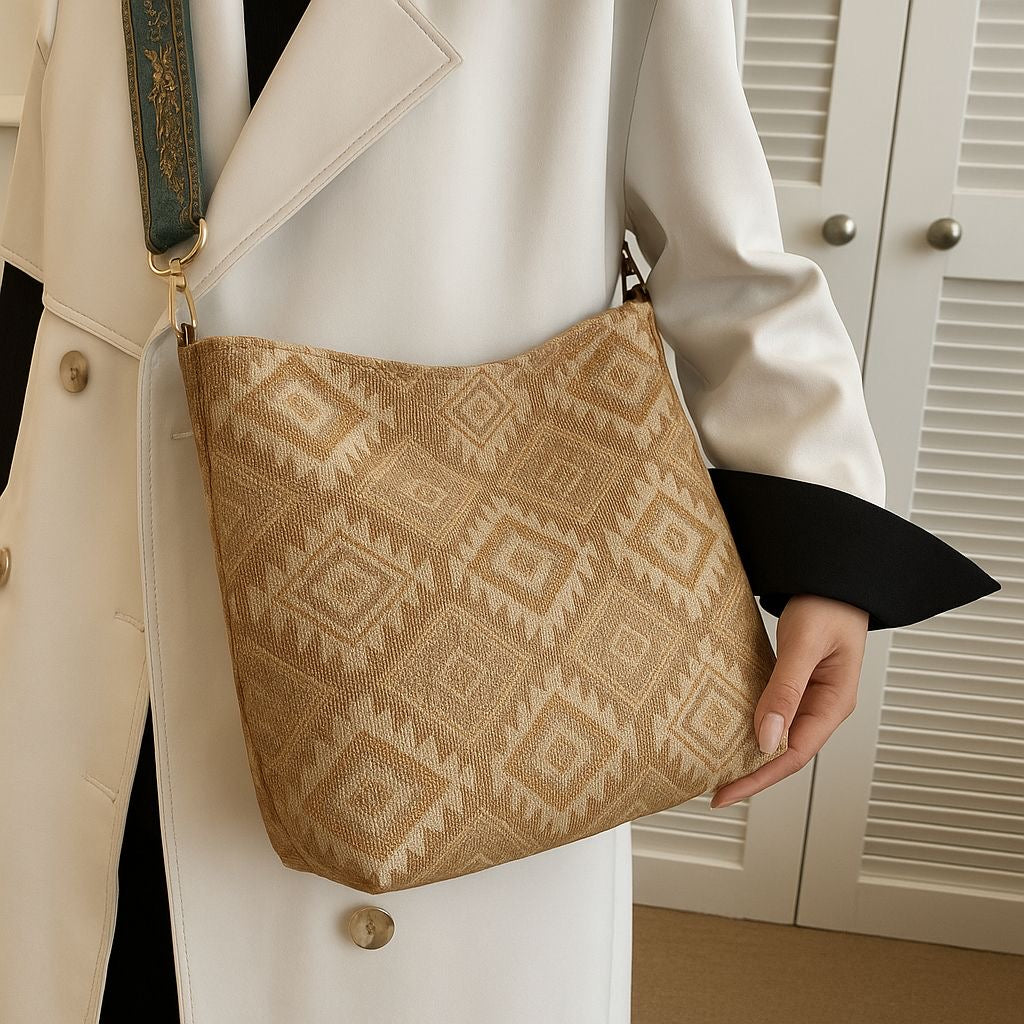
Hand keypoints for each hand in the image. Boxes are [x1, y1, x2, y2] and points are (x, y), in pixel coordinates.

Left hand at [709, 594, 869, 808]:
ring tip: (716, 766)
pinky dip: (752, 724)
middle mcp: (822, 705)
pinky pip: (773, 711)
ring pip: (778, 734)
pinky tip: (730, 728)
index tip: (725, 793)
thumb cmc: (827, 602)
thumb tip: (766, 738)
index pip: (793, 755)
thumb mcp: (804, 645)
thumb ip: (785, 689)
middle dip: (751, 774)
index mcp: (834, 704)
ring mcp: (809, 694)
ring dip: (750, 752)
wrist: (830, 573)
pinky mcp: (794, 680)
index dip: (758, 778)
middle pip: (784, 752)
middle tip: (713, 790)